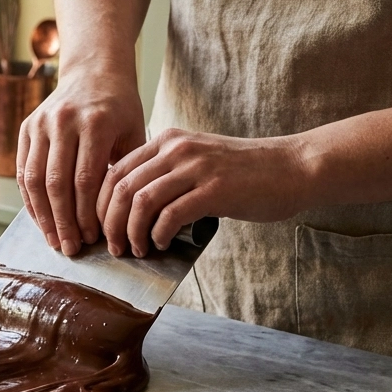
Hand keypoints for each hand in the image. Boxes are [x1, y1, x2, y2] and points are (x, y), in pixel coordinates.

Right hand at [17, 69, 145, 255]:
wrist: (93, 71)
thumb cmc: (119, 108)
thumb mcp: (134, 132)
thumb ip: (126, 171)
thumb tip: (121, 220)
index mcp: (96, 123)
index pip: (85, 180)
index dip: (86, 214)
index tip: (91, 238)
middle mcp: (65, 121)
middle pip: (57, 183)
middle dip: (63, 221)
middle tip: (70, 248)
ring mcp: (41, 123)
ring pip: (35, 180)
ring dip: (43, 216)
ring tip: (53, 240)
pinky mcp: (26, 127)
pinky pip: (23, 171)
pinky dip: (30, 200)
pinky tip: (41, 220)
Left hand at [97, 128, 309, 256]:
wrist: (292, 168)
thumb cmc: (244, 173)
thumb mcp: (196, 162)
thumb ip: (165, 175)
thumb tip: (129, 208)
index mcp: (167, 141)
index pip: (115, 171)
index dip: (100, 204)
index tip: (100, 228)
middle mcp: (177, 149)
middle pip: (121, 187)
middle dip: (109, 222)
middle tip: (114, 247)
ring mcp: (196, 168)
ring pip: (140, 202)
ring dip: (131, 232)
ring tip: (137, 250)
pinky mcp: (214, 190)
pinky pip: (170, 215)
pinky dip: (159, 235)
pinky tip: (162, 244)